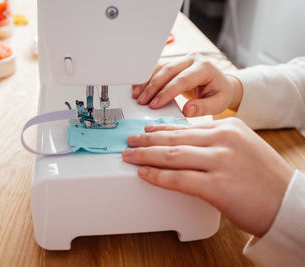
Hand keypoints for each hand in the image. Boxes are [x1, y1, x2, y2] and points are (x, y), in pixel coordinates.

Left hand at [122, 118, 293, 236]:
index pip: (185, 127)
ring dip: (145, 155)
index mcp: (229, 127)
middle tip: (130, 142)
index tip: (145, 131)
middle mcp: (223, 139)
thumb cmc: (265, 178)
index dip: (160, 129)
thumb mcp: (241, 147)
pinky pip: (179, 178)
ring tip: (129, 156)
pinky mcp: (218, 185)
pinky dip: (158, 176)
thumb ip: (214, 142)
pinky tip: (144, 173)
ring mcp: (221, 161)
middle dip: (147, 140)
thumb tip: (182, 144)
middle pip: (174, 138)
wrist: (290, 202)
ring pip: (172, 155)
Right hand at [132, 54, 242, 116]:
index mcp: (205, 68)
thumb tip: (188, 110)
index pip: (182, 79)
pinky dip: (147, 78)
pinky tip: (138, 87)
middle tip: (142, 101)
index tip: (155, 104)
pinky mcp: (174, 63)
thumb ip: (204, 107)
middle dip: (153, 87)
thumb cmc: (219, 94)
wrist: (220, 84)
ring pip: (160, 68)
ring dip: (147, 82)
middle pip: (168, 71)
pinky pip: (158, 69)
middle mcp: (193, 60)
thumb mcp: (218, 103)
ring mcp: (182, 59)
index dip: (167, 92)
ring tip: (137, 95)